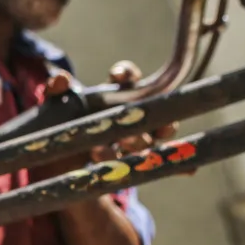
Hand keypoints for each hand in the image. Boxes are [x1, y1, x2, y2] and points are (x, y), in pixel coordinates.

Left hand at [33, 68, 175, 179]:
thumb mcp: (55, 110)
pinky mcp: (139, 159)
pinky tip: (190, 171)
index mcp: (113, 95)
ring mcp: (138, 136)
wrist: (65, 164)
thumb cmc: (64, 128)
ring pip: (152, 135)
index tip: (118, 77)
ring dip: (146, 142)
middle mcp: (132, 112)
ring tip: (126, 150)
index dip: (126, 74)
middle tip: (129, 125)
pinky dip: (179, 166)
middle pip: (148, 107)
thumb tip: (61, 78)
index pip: (127, 77)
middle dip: (143, 115)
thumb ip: (55, 92)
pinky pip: (161, 161)